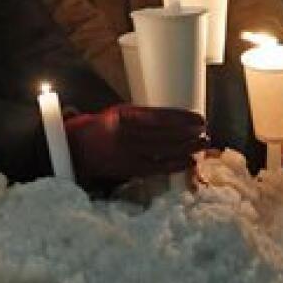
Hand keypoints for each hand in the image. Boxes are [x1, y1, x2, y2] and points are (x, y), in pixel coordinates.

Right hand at [66, 105, 206, 181]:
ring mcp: (127, 154)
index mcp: (123, 116)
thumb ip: (142, 115)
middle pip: (164, 135)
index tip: (197, 117)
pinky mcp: (129, 169)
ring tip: (203, 143)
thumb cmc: (101, 127)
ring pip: (163, 151)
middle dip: (188, 133)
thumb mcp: (118, 113)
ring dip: (186, 147)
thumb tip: (174, 118)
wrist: (77, 149)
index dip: (181, 118)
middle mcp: (125, 135)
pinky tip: (189, 161)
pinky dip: (175, 165)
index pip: (158, 117)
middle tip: (206, 130)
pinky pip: (157, 167)